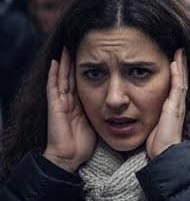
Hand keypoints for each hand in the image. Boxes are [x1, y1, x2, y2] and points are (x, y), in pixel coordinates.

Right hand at [43, 50, 95, 172]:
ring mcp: (61, 103)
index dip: (91, 68)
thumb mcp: (99, 123)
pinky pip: (53, 88)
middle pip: (73, 76)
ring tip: (68, 47)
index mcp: (81, 104)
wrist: (69, 157)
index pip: (87, 81)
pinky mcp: (55, 107)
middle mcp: (70, 101)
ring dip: (65, 63)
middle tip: (81, 43)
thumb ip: (107, 112)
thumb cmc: (84, 143)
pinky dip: (54, 75)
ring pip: (63, 78)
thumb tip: (125, 105)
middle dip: (77, 61)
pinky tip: (56, 62)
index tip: (98, 53)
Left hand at [146, 50, 187, 158]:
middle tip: (179, 49)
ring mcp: (178, 104)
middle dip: (180, 64)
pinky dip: (177, 73)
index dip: (175, 72)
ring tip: (179, 50)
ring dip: (180, 64)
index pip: (175, 85)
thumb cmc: (157, 145)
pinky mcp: (175, 106)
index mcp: (171, 108)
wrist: (165, 154)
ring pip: (181, 79)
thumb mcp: (151, 127)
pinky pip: (177, 86)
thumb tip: (135, 114)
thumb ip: (148, 118)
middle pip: (180, 79)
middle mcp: (177, 104)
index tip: (172, 59)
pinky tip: (174, 62)